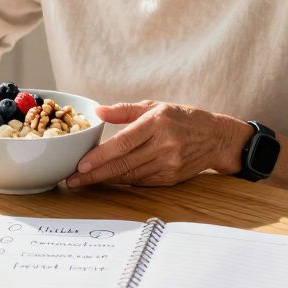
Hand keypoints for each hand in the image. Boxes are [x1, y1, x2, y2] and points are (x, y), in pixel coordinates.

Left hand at [65, 101, 251, 187]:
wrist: (215, 137)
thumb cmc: (181, 117)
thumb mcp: (154, 106)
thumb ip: (124, 110)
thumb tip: (97, 112)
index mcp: (157, 123)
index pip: (123, 143)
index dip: (100, 156)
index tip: (80, 165)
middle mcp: (164, 145)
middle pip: (123, 164)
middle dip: (94, 175)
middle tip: (72, 180)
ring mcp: (169, 164)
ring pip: (130, 176)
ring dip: (105, 180)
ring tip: (83, 182)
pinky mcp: (171, 178)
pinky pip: (140, 182)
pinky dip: (122, 181)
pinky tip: (107, 180)